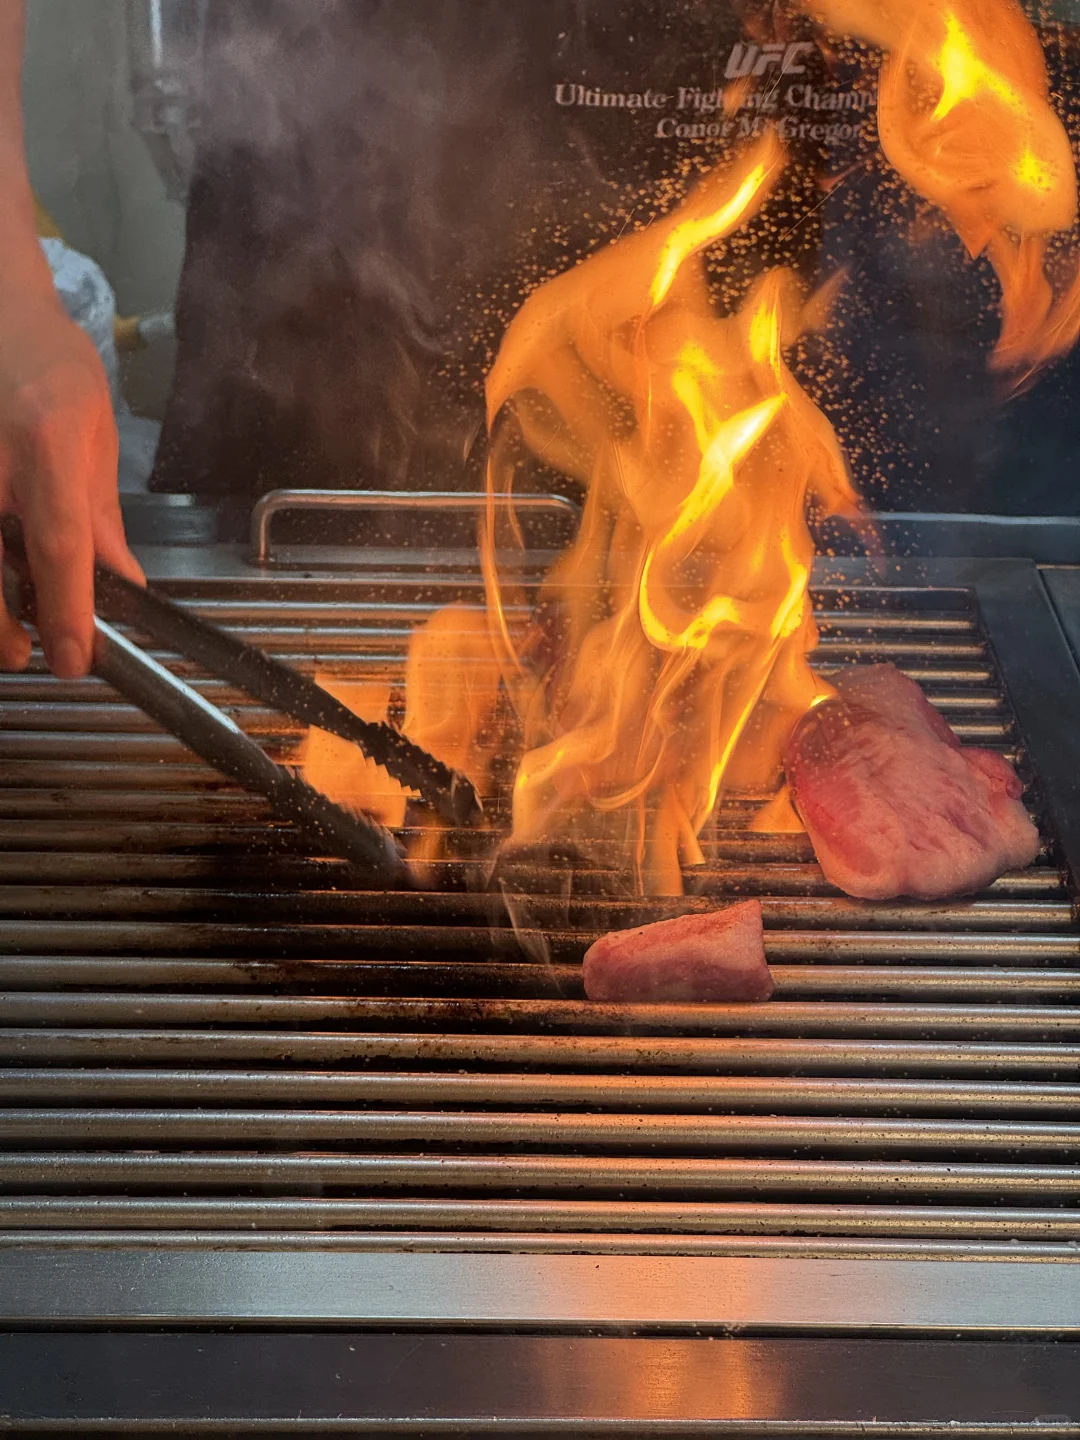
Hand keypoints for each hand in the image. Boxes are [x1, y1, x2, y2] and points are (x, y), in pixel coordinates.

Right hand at [0, 294, 142, 677]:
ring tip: (7, 631)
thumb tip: (122, 581)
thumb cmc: (45, 362)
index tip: (74, 658)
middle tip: (28, 653)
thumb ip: (100, 514)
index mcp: (47, 445)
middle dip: (6, 629)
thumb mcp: (92, 432)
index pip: (61, 548)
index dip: (66, 612)